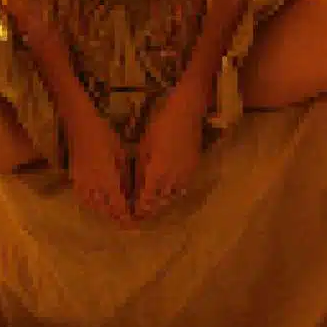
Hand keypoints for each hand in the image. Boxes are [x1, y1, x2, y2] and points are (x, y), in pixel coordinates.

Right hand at [65, 100, 136, 228]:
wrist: (80, 125)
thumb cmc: (104, 135)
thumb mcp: (120, 154)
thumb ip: (125, 175)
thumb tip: (130, 190)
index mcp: (108, 180)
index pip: (119, 206)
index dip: (127, 215)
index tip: (135, 219)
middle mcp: (94, 186)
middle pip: (106, 210)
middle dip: (116, 216)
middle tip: (126, 219)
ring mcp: (82, 183)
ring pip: (93, 206)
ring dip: (104, 212)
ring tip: (112, 212)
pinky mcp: (74, 178)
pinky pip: (82, 198)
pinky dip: (90, 203)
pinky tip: (95, 202)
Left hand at [134, 72, 206, 219]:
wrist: (186, 113)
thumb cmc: (160, 126)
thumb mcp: (144, 147)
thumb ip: (140, 169)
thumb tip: (134, 185)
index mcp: (157, 173)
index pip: (148, 199)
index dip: (140, 208)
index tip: (132, 212)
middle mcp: (173, 178)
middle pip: (161, 202)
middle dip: (151, 208)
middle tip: (141, 213)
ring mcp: (186, 174)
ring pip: (174, 196)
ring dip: (163, 201)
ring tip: (154, 204)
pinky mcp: (194, 168)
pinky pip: (183, 187)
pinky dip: (174, 192)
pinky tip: (168, 190)